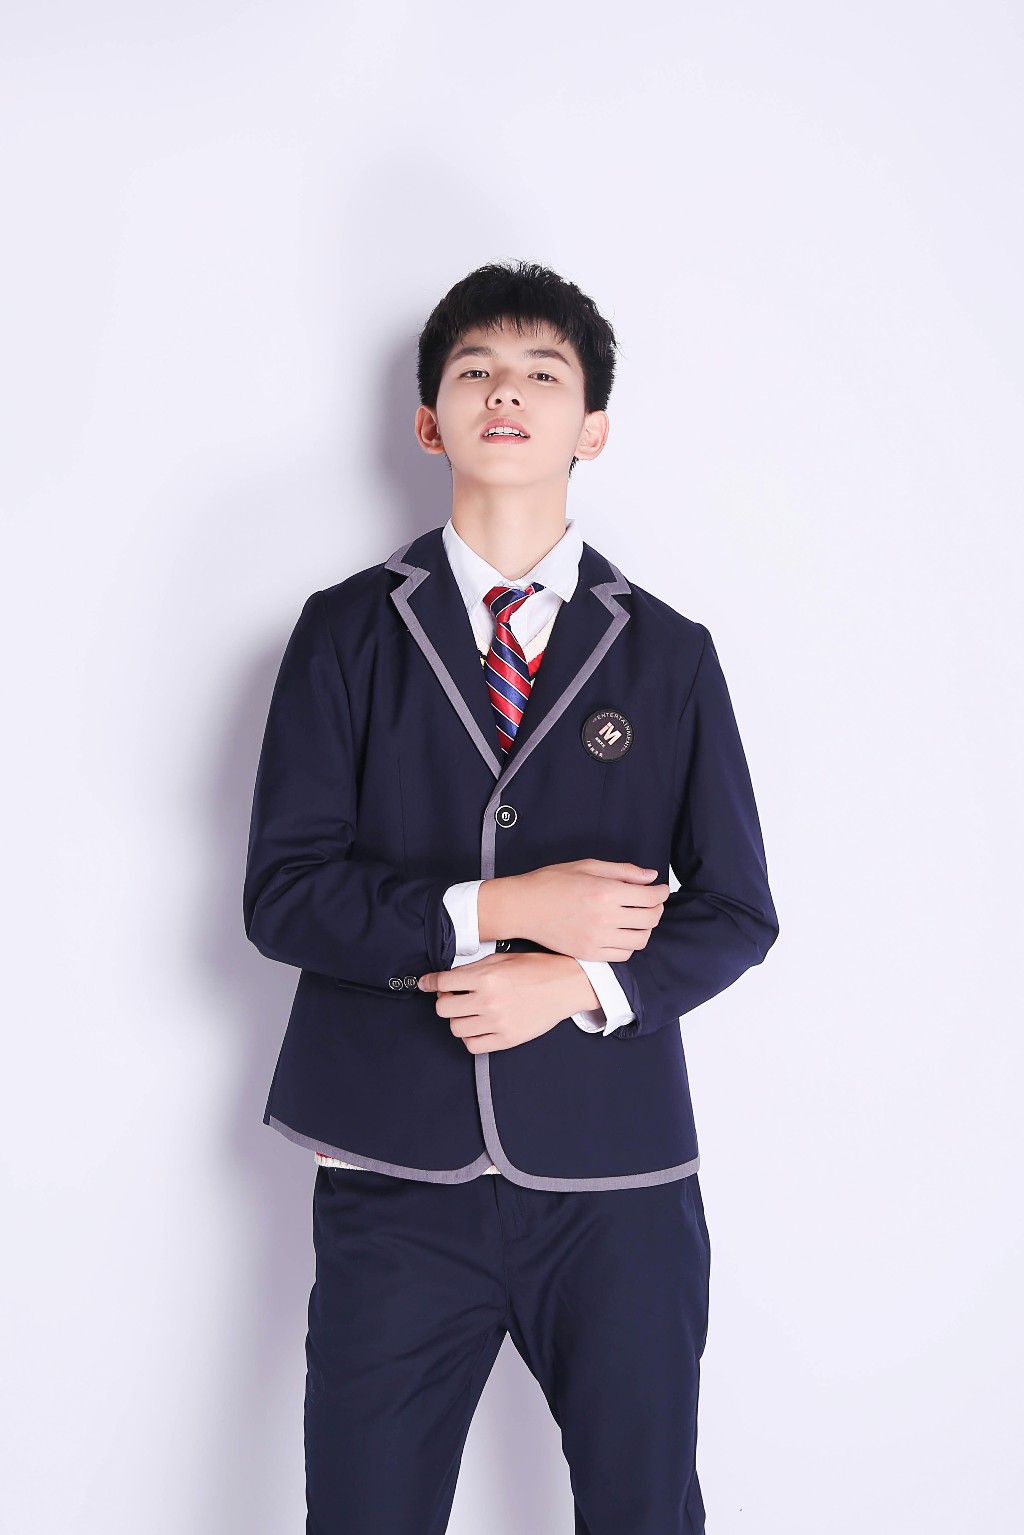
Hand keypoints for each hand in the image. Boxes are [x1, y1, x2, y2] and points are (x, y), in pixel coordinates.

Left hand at [417, 951, 588, 1052]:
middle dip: (444, 1000)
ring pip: (455, 1028)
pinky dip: (470, 1037)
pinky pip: (473, 1045)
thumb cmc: (537, 968)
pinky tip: (478, 1025)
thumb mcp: (502, 958)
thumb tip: (449, 978)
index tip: (424, 983)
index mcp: (486, 977)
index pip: (442, 982)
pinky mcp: (507, 1039)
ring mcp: (498, 1022)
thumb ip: (473, 969)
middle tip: (452, 995)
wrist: (567, 984)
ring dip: (456, 1018)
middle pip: (443, 1008)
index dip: (428, 982)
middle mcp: (488, 1001)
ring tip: (467, 1011)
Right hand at [505, 860, 668, 959]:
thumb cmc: (551, 883)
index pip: (650, 897)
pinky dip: (629, 945)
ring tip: (637, 919)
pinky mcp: (589, 953)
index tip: (660, 890)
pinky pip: (622, 955)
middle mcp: (604, 918)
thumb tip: (650, 877)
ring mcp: (597, 939)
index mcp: (605, 892)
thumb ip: (623, 871)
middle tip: (652, 902)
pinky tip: (622, 934)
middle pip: (650, 919)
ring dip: (645, 929)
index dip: (661, 893)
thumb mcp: (587, 866)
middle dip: (657, 909)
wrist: (523, 907)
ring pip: (640, 940)